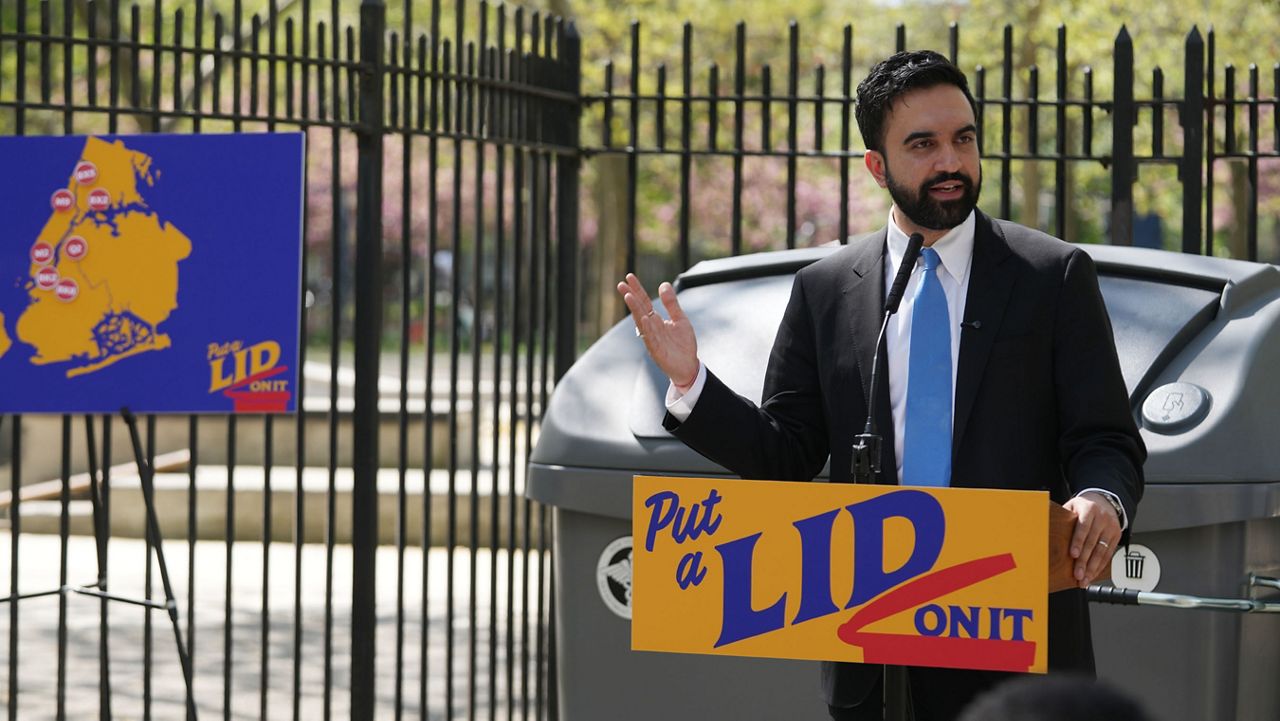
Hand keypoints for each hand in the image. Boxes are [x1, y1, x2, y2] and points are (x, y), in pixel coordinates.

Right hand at [616, 273, 699, 387]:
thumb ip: (671, 304)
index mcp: (656, 320)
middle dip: (631, 297)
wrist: (688, 366)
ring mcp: (652, 339)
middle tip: (621, 285)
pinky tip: (644, 319)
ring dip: (635, 310)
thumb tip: (663, 284)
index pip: (644, 302)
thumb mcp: (680, 319)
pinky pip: (650, 338)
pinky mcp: (657, 351)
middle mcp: (651, 328)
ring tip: (629, 297)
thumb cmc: (683, 344)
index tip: (629, 277)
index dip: (637, 289)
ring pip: (641, 322)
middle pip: (639, 310)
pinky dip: (646, 329)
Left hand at [1063, 491, 1121, 588]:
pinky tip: (1093, 574)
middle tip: (1078, 574)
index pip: (1083, 527)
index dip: (1078, 542)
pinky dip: (1101, 566)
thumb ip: (1063, 516)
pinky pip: (1109, 554)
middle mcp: (1102, 518)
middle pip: (1093, 543)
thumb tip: (1044, 526)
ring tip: (1085, 579)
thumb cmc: (1083, 507)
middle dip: (1085, 561)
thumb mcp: (1072, 506)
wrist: (1104, 501)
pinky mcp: (1117, 536)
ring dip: (1093, 568)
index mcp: (1089, 509)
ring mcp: (1111, 528)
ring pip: (1102, 551)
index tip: (1073, 555)